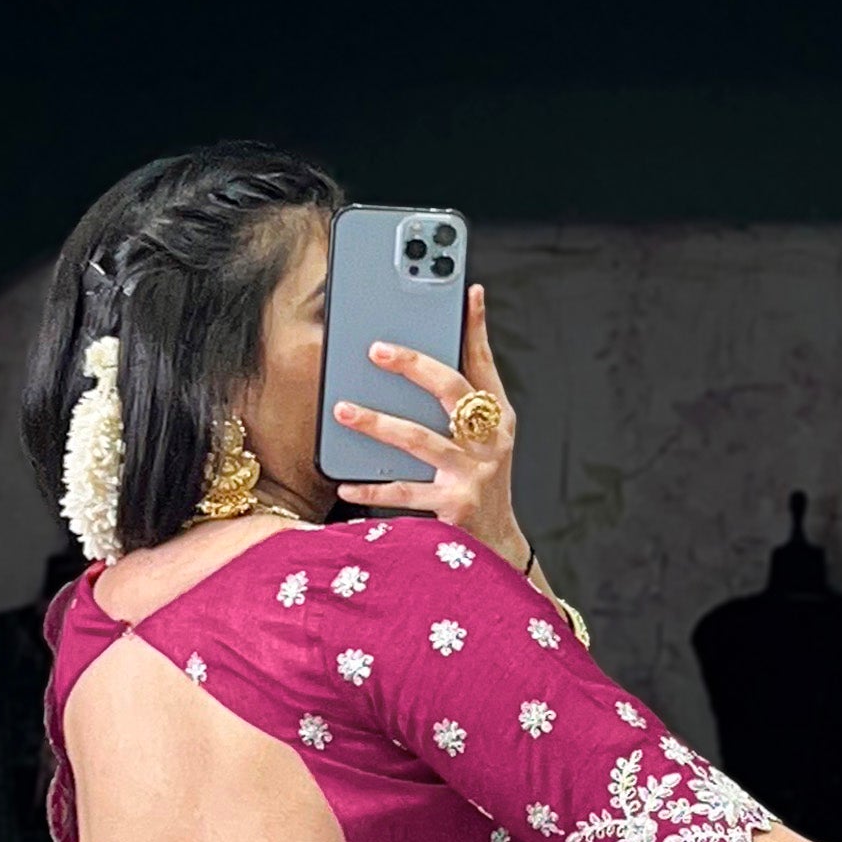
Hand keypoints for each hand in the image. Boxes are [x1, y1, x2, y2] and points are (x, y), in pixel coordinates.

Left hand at [327, 282, 527, 566]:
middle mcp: (491, 442)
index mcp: (499, 419)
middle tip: (375, 349)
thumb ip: (463, 401)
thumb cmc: (478, 486)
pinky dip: (372, 489)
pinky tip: (344, 482)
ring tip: (343, 409)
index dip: (476, 327)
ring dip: (377, 423)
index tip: (465, 291)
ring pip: (419, 439)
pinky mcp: (455, 508)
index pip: (484, 364)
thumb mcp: (482, 441)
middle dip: (414, 365)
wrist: (496, 550)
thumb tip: (438, 352)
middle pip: (451, 390)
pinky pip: (404, 494)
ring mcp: (474, 475)